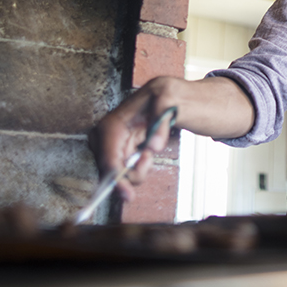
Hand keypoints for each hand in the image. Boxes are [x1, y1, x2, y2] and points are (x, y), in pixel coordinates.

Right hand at [88, 77, 179, 201]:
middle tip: (147, 159)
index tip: (126, 192)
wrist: (178, 96)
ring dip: (136, 170)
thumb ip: (162, 120)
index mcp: (115, 121)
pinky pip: (125, 169)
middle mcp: (109, 133)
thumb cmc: (171, 95)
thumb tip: (152, 147)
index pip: (107, 155)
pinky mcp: (124, 147)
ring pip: (118, 172)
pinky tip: (146, 156)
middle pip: (108, 168)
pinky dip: (138, 168)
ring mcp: (115, 142)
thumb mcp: (171, 98)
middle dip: (129, 173)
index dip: (114, 176)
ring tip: (149, 154)